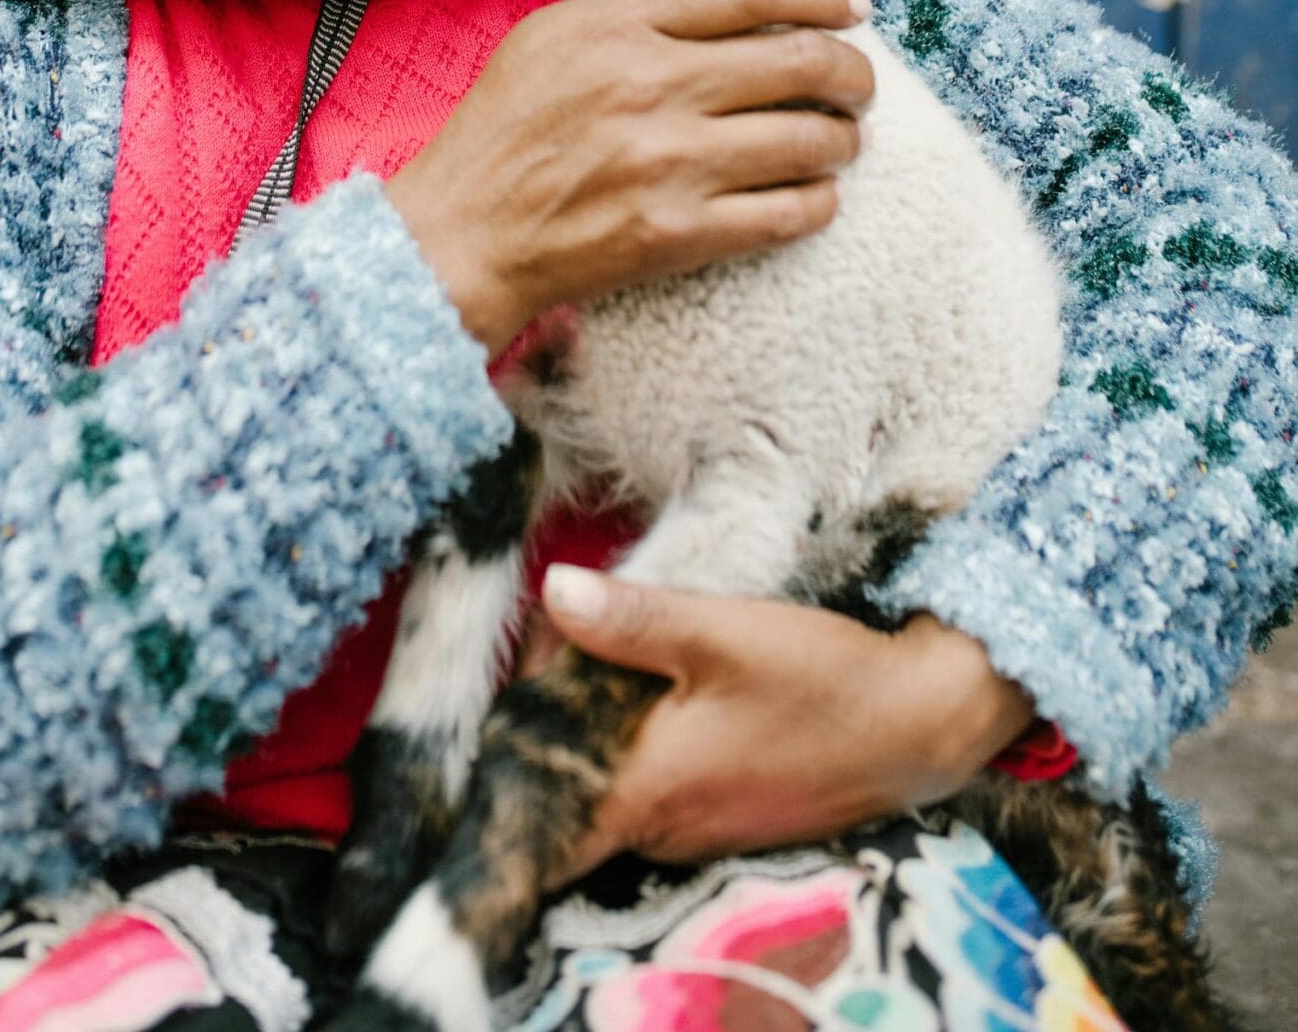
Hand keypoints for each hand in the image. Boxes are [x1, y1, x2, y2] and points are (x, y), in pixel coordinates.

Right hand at [387, 0, 873, 349]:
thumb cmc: (504, 126)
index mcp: (622, 26)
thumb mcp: (548, 31)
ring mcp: (670, 163)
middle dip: (852, 72)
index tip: (851, 7)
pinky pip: (788, 213)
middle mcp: (653, 86)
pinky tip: (814, 194)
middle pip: (801, 62)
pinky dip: (819, 201)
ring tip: (839, 139)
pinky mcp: (679, 233)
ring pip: (809, 139)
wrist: (463, 232)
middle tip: (857, 83)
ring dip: (843, 139)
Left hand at [535, 566, 1034, 874]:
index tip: (504, 699)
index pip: (538, 815)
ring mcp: (696, 831)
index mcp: (644, 793)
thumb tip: (551, 592)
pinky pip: (652, 790)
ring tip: (602, 653)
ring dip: (595, 732)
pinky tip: (657, 689)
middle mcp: (661, 830)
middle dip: (548, 722)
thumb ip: (630, 618)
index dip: (506, 764)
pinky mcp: (725, 817)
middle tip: (556, 642)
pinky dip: (638, 746)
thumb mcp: (720, 630)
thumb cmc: (821, 680)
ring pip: (610, 787)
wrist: (920, 723)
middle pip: (568, 788)